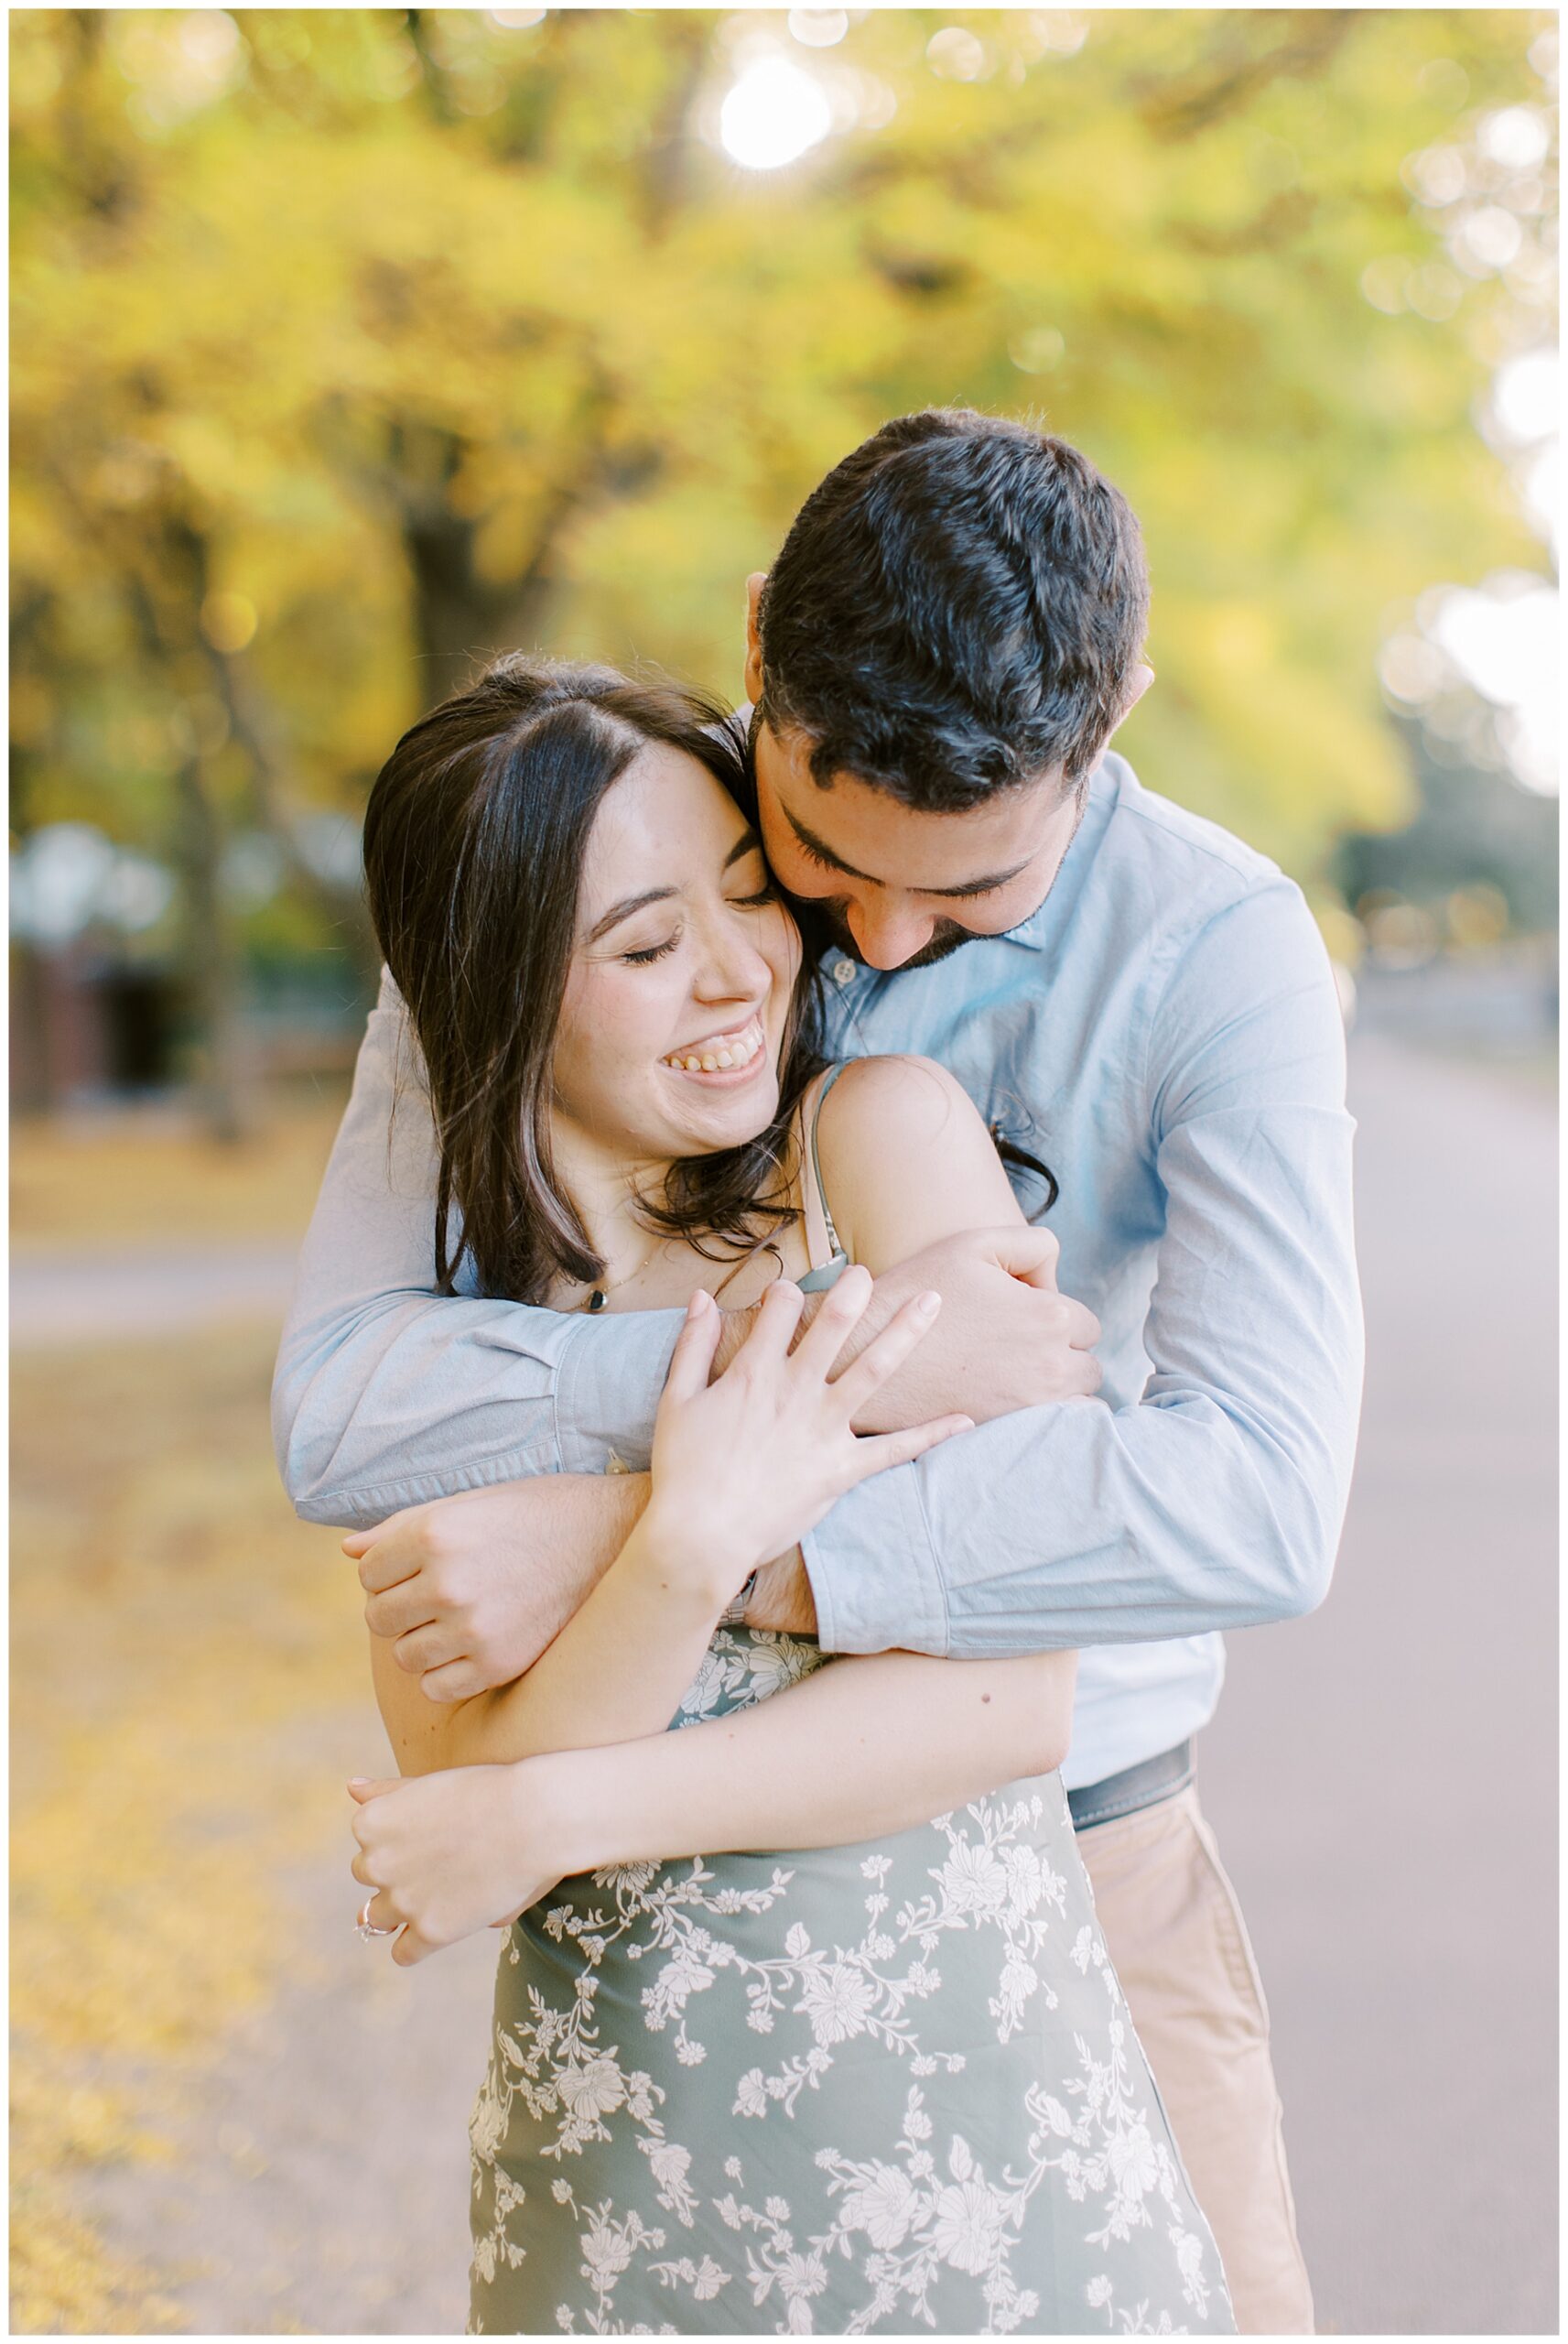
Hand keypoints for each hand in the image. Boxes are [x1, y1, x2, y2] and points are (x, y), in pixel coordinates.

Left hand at [345, 1473, 647, 1702]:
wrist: (618, 1538)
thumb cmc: (541, 1512)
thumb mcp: (473, 1503)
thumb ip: (404, 1526)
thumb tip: (348, 1550)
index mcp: (435, 1533)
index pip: (369, 1570)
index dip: (389, 1569)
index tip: (419, 1566)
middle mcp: (447, 1582)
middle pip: (379, 1616)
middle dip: (399, 1606)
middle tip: (437, 1595)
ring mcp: (472, 1628)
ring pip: (405, 1655)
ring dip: (421, 1641)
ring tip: (457, 1620)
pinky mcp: (498, 1664)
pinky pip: (437, 1687)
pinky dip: (446, 1673)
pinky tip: (472, 1648)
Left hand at [349, 1763, 563, 1964]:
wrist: (534, 1816)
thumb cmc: (487, 1791)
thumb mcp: (429, 1784)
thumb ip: (386, 1791)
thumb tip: (352, 1786)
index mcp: (370, 1823)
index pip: (367, 1842)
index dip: (399, 1841)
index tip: (432, 1835)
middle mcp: (376, 1864)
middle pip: (369, 1877)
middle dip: (397, 1873)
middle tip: (441, 1863)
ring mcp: (402, 1901)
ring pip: (377, 1918)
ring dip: (401, 1909)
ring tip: (439, 1895)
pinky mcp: (431, 1931)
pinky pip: (404, 1953)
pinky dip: (416, 1944)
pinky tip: (441, 1927)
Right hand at [645, 1268, 970, 1587]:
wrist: (702, 1536)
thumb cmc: (683, 1470)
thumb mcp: (676, 1399)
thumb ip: (692, 1344)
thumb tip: (703, 1298)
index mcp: (754, 1372)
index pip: (780, 1309)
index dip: (784, 1293)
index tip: (786, 1294)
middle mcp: (796, 1391)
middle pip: (835, 1323)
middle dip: (855, 1290)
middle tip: (868, 1273)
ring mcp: (824, 1428)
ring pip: (875, 1368)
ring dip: (905, 1332)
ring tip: (933, 1302)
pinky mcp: (842, 1468)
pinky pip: (895, 1448)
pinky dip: (932, 1434)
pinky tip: (965, 1419)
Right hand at [839, 1227, 1101, 1432]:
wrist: (867, 1356)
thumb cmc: (919, 1294)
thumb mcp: (975, 1245)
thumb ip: (1034, 1245)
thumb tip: (1057, 1279)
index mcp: (1049, 1315)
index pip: (1086, 1321)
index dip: (1052, 1313)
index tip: (1015, 1314)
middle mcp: (1052, 1364)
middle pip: (1089, 1363)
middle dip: (1062, 1353)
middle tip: (1014, 1345)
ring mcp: (1033, 1405)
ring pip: (1077, 1398)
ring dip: (1057, 1386)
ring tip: (1012, 1373)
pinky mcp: (1010, 1433)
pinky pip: (1055, 1429)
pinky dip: (1043, 1416)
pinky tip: (1008, 1398)